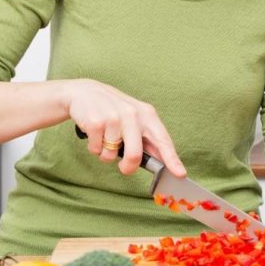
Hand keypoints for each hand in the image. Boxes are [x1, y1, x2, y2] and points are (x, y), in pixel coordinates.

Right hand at [67, 79, 185, 176]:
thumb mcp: (135, 118)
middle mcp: (132, 114)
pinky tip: (94, 133)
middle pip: (134, 155)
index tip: (180, 173)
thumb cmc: (113, 110)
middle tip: (124, 168)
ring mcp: (113, 117)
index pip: (163, 140)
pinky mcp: (96, 122)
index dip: (172, 159)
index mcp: (147, 114)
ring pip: (111, 155)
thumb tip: (161, 161)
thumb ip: (147, 138)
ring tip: (104, 138)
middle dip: (128, 167)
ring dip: (106, 154)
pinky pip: (96, 150)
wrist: (84, 92)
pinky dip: (94, 147)